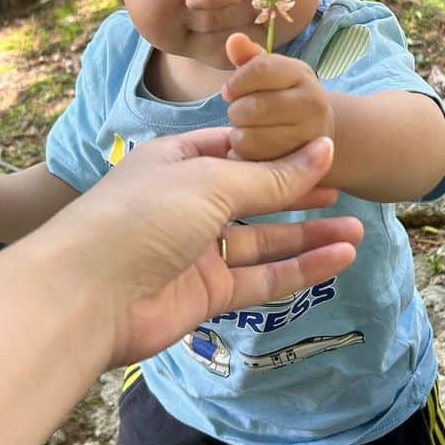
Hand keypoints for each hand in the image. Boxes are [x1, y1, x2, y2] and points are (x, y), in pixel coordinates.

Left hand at [37, 129, 360, 367]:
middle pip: (253, 196)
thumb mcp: (212, 182)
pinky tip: (337, 258)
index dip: (278, 151)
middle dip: (299, 195)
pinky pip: (260, 278)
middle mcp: (187, 204)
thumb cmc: (143, 218)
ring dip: (307, 236)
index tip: (324, 150)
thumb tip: (323, 149)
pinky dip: (298, 269)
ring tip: (356, 232)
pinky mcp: (204, 294)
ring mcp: (196, 252)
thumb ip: (272, 176)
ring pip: (262, 242)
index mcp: (178, 162)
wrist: (87, 294)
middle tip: (344, 192)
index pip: (236, 150)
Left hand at [221, 32, 333, 161]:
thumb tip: (233, 39)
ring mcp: (309, 135)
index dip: (237, 81)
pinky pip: (254, 159)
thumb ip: (249, 57)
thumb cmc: (282, 95)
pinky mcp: (299, 162)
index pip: (261, 69)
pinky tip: (255, 146)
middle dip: (236, 110)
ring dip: (240, 133)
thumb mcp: (270, 73)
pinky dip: (246, 154)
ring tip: (248, 129)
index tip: (229, 90)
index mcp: (302, 73)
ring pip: (250, 137)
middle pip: (254, 107)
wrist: (317, 131)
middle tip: (239, 112)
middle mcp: (313, 103)